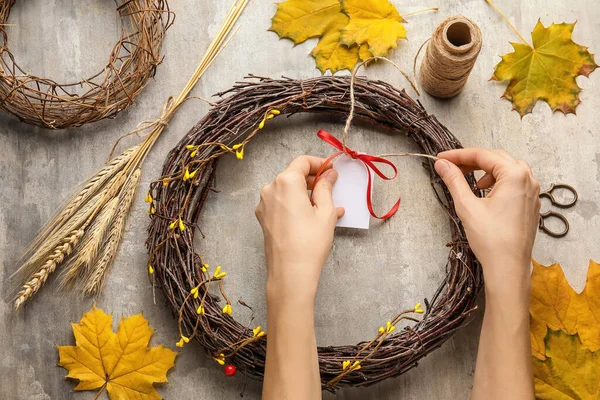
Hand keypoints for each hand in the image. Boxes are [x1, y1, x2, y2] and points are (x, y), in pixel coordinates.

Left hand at [255, 156, 343, 300]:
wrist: (290, 273)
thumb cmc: (310, 242)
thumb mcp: (325, 212)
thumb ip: (326, 187)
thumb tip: (329, 174)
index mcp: (286, 182)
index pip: (302, 162)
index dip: (319, 163)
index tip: (332, 170)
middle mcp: (270, 189)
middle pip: (293, 174)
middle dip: (313, 178)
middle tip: (331, 187)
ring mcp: (264, 204)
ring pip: (287, 190)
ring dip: (306, 193)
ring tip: (327, 206)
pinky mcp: (263, 218)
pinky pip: (282, 203)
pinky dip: (296, 204)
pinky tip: (313, 217)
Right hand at [434, 148, 540, 294]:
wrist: (509, 267)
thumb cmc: (491, 239)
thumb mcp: (467, 206)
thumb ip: (454, 180)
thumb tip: (442, 164)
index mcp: (515, 175)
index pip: (483, 155)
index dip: (459, 155)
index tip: (441, 158)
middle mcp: (528, 180)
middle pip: (496, 158)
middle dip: (472, 161)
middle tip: (452, 167)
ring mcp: (532, 192)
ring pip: (507, 169)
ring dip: (486, 171)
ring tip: (470, 182)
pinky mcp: (531, 204)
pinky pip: (514, 183)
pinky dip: (498, 182)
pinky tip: (485, 194)